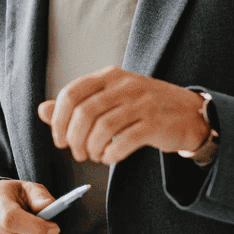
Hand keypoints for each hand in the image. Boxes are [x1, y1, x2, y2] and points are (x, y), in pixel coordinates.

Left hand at [38, 66, 208, 166]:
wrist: (191, 113)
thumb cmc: (143, 107)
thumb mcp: (109, 98)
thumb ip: (76, 104)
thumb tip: (42, 110)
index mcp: (109, 76)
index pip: (71, 93)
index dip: (58, 120)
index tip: (59, 139)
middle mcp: (125, 85)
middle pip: (84, 113)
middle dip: (74, 139)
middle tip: (76, 153)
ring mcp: (143, 103)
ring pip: (102, 128)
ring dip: (91, 148)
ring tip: (93, 156)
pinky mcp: (156, 124)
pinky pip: (124, 141)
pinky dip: (110, 154)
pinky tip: (109, 157)